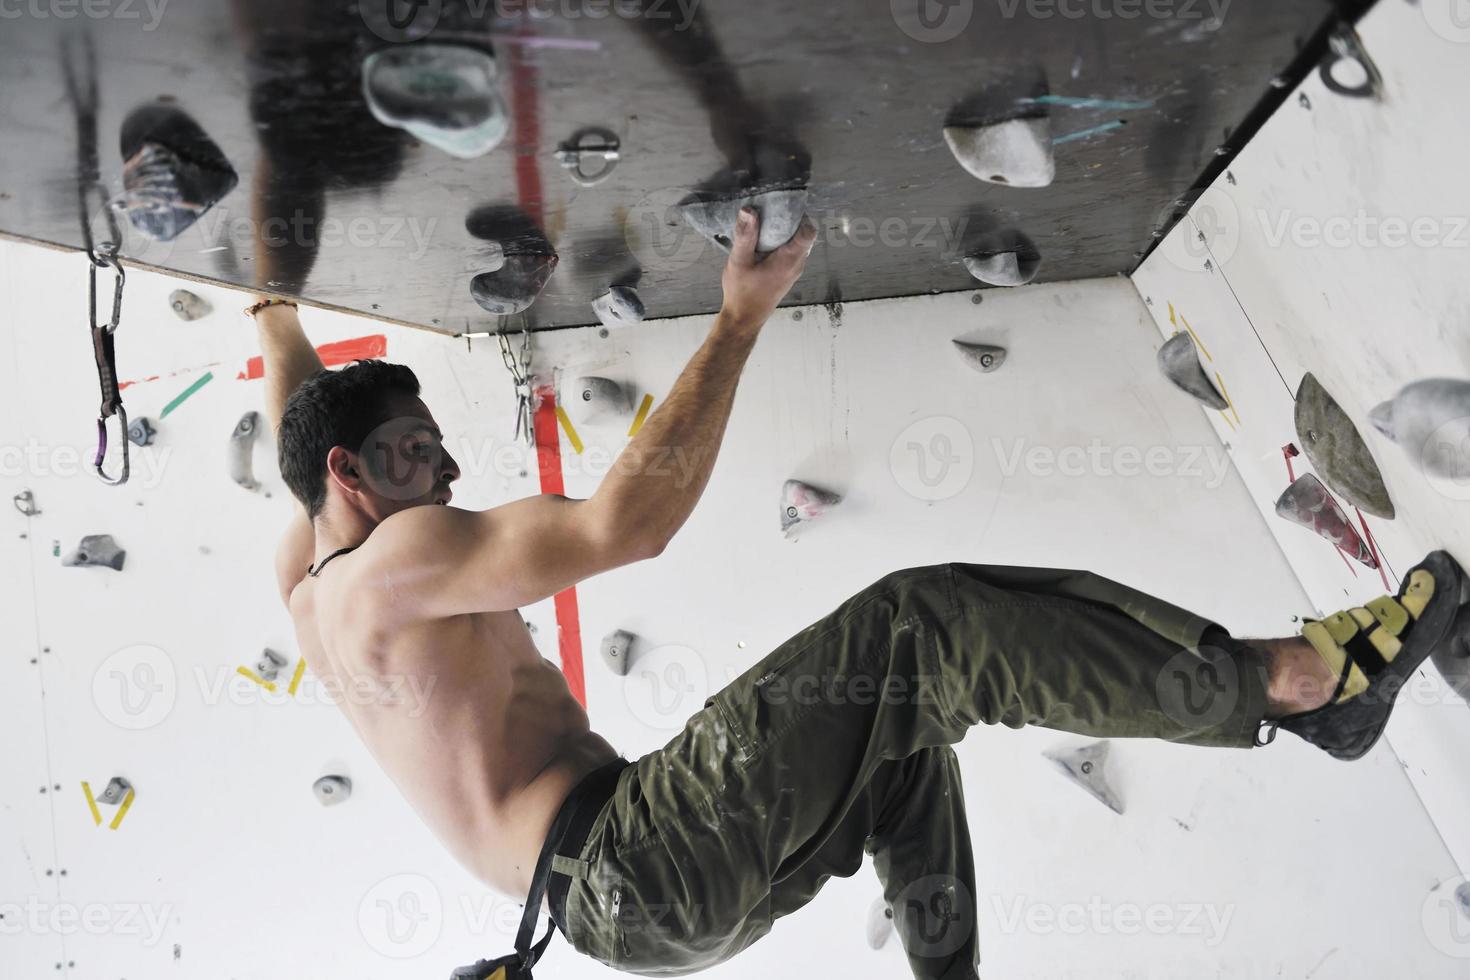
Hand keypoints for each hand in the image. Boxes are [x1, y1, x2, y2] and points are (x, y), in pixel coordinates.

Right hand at [719, 208, 816, 332]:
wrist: (743, 319)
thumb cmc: (741, 293)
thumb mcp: (739, 261)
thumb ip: (745, 235)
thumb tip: (749, 210)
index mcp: (789, 260)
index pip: (808, 231)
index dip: (799, 215)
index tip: (782, 207)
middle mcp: (797, 265)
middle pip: (804, 234)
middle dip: (789, 221)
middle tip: (769, 212)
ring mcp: (794, 270)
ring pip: (798, 243)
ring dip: (784, 232)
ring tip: (764, 225)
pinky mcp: (787, 274)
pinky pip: (791, 252)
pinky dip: (781, 243)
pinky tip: (763, 242)